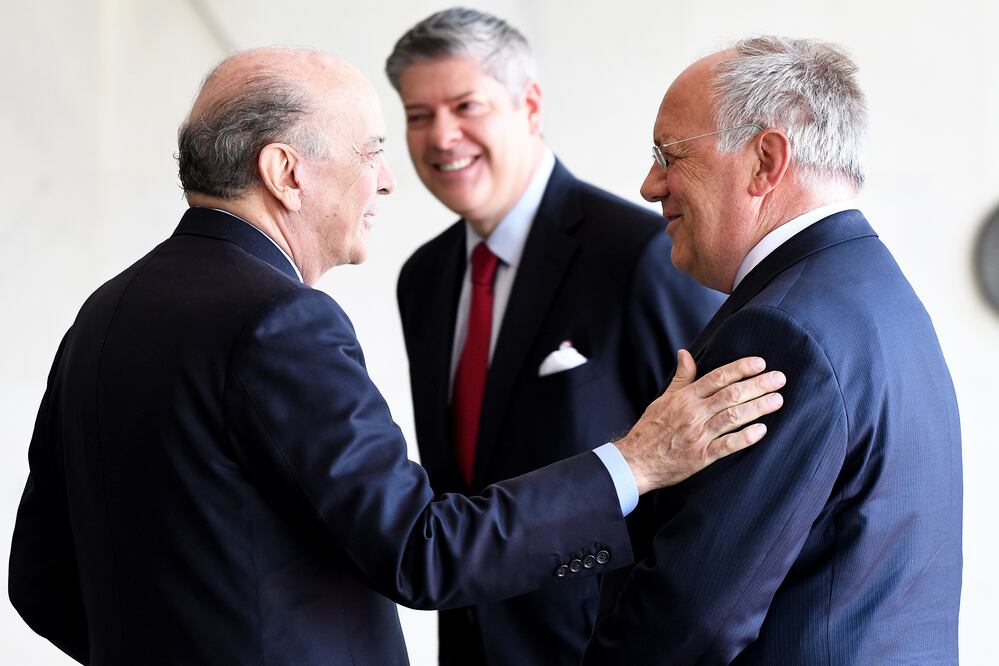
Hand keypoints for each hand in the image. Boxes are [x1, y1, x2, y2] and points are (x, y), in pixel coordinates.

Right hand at [615, 350, 784, 493]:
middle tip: (779, 379)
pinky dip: (745, 437)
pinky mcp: (701, 456)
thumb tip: (685, 353)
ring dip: (758, 407)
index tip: (760, 363)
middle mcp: (693, 414)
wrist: (635, 461)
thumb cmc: (650, 430)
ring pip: (733, 417)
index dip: (740, 369)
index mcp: (685, 398)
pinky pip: (727, 445)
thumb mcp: (663, 399)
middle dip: (758, 385)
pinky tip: (762, 430)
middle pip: (731, 394)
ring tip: (777, 400)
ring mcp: (698, 435)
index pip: (717, 377)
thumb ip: (681, 378)